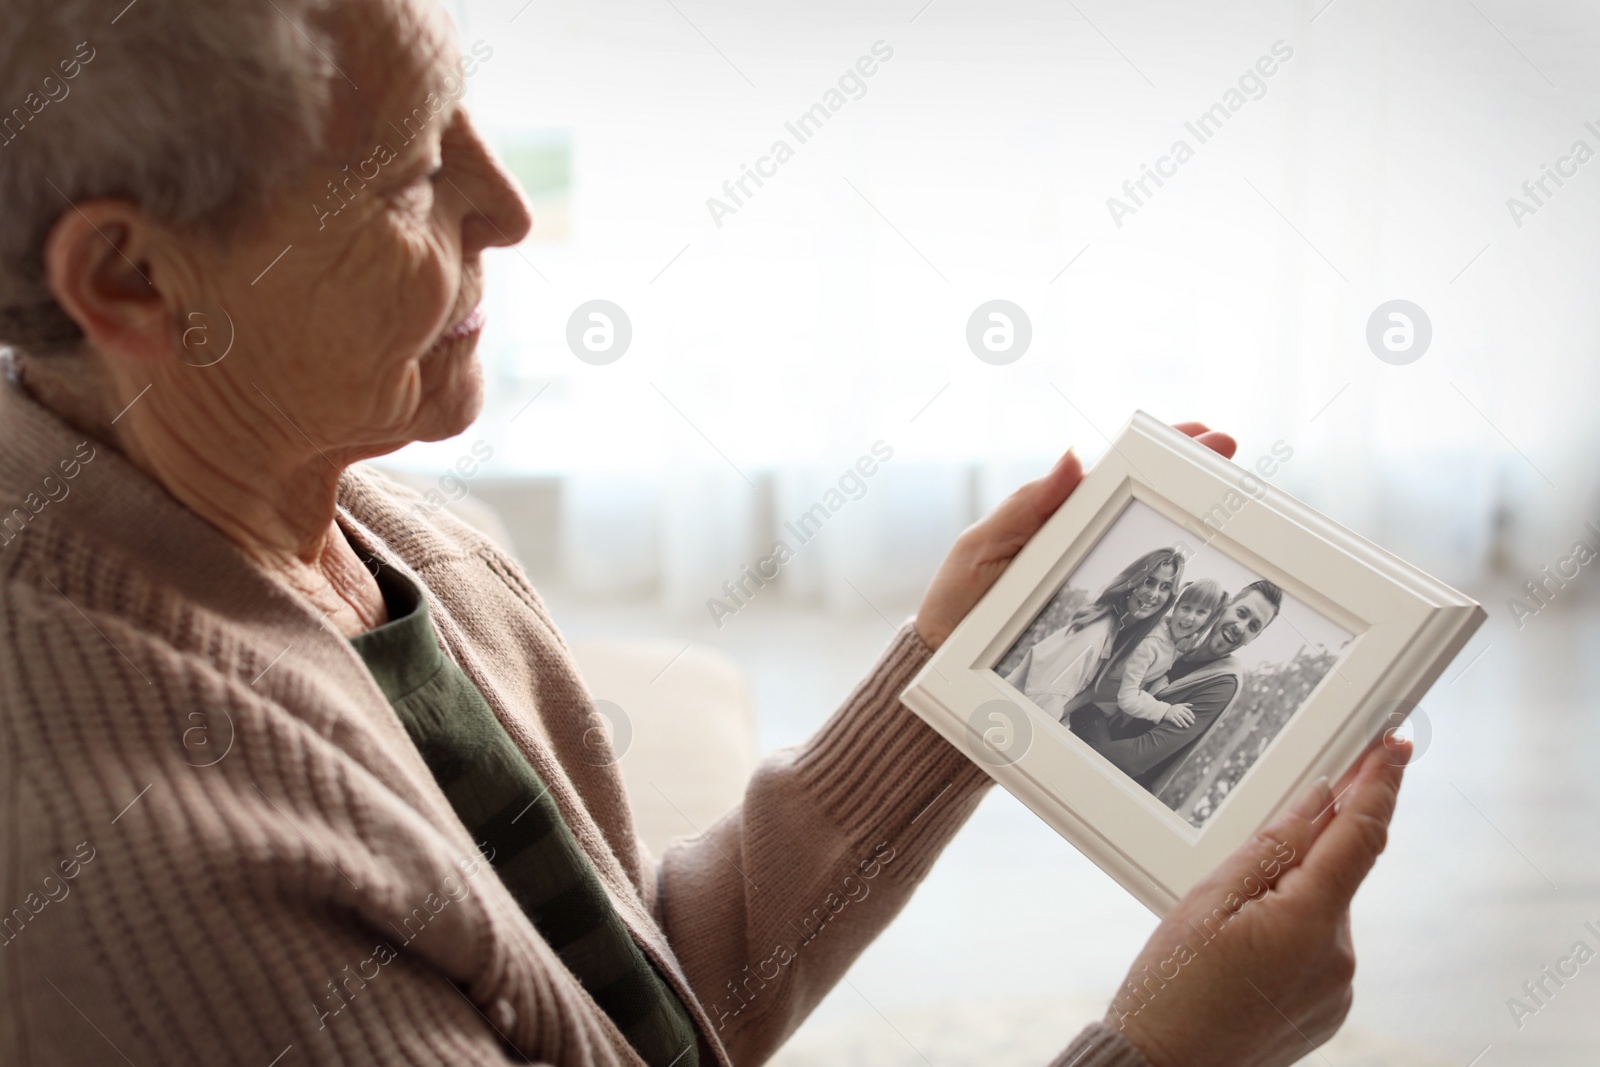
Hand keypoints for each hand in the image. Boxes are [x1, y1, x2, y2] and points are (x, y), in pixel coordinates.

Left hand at [913, 423, 1236, 650]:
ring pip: (1148, 542)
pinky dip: (1178, 580)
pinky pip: (1143, 595)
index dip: (1156, 449)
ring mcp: (1090, 578)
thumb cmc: (956, 603)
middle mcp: (1077, 541)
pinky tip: (1208, 569)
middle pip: (1140, 500)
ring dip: (1193, 518)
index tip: (1200, 434)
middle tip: (1230, 450)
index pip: (1112, 472)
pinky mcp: (1097, 619)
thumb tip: (1074, 457)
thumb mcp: (981, 549)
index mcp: (1052, 516)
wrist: (946, 666)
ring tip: (1233, 495)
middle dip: (1188, 471)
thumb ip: (1024, 508)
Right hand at [1106, 737, 1410, 1066]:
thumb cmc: (1172, 990)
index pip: (1360, 835)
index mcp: (1310, 922)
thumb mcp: (1208, 901)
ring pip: (1322, 910)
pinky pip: (1316, 946)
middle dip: (1303, 851)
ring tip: (1222, 927)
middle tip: (1250, 854)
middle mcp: (1339, 958)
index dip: (1379, 784)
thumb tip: (1317, 802)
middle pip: (1336, 873)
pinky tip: (1240, 950)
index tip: (1394, 746)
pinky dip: (1288, 930)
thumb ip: (1271, 847)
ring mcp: (1337, 988)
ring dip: (1288, 896)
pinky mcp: (1328, 1008)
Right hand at [1162, 702, 1196, 728]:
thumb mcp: (1179, 705)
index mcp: (1180, 707)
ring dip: (1184, 723)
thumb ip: (1185, 704)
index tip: (1194, 718)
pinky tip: (1181, 726)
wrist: (1163, 710)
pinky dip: (1178, 724)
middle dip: (1189, 719)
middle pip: (1185, 715)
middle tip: (1192, 723)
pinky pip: (1175, 721)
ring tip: (1187, 726)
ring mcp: (1173, 714)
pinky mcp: (1170, 717)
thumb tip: (1192, 705)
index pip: (1188, 711)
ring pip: (1180, 719)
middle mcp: (1177, 710)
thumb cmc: (1173, 708)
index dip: (1191, 714)